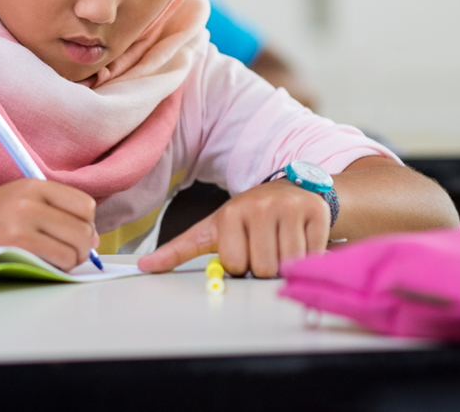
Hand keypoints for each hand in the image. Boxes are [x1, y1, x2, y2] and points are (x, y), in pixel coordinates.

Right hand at [0, 179, 98, 271]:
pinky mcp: (14, 246)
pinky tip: (45, 265)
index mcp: (32, 185)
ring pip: (75, 247)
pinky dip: (59, 268)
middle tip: (72, 253)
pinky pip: (57, 261)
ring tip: (58, 260)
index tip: (76, 232)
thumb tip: (94, 237)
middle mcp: (29, 201)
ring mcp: (21, 223)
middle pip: (84, 228)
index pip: (84, 204)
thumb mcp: (18, 200)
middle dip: (84, 246)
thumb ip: (54, 212)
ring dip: (73, 260)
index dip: (87, 222)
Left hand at [137, 180, 329, 276]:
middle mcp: (260, 206)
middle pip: (263, 267)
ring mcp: (290, 208)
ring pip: (289, 264)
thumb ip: (179, 249)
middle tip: (265, 245)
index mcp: (231, 212)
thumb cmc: (249, 216)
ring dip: (288, 262)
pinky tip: (301, 237)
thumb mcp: (213, 229)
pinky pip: (313, 255)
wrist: (292, 191)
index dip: (241, 264)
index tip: (244, 247)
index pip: (236, 264)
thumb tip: (144, 267)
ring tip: (282, 241)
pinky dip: (310, 254)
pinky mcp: (316, 212)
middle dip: (265, 265)